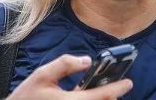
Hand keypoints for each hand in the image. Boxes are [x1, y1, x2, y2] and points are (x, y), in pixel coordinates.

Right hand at [8, 55, 132, 99]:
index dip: (117, 88)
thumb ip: (65, 64)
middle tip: (117, 85)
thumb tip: (87, 61)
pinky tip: (89, 95)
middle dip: (111, 96)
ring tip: (105, 91)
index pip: (101, 96)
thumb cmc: (26, 97)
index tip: (128, 82)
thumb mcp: (42, 75)